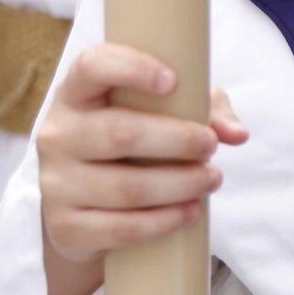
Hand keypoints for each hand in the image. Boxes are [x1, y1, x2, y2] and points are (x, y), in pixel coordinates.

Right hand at [38, 44, 248, 263]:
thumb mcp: (163, 113)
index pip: (93, 66)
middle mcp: (57, 134)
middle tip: (211, 146)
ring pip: (125, 187)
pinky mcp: (64, 227)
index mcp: (77, 93)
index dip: (131, 68)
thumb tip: (237, 134)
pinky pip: (119, 228)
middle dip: (178, 141)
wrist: (83, 206)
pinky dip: (163, 222)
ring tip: (212, 179)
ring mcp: (55, 183)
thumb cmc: (132, 142)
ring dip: (180, 185)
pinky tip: (190, 212)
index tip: (173, 81)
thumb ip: (205, 109)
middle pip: (120, 133)